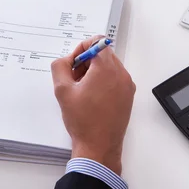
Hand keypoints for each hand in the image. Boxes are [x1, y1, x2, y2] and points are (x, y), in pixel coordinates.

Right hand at [51, 36, 135, 174]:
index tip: (74, 63)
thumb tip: (66, 60)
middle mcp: (121, 74)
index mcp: (106, 69)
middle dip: (87, 61)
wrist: (99, 147)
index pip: (97, 42)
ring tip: (82, 90)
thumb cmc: (83, 121)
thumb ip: (60, 67)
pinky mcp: (128, 95)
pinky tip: (92, 97)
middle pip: (103, 54)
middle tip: (74, 78)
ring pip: (110, 66)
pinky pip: (116, 78)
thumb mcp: (62, 91)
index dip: (81, 49)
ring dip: (95, 71)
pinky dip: (103, 81)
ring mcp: (127, 85)